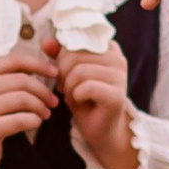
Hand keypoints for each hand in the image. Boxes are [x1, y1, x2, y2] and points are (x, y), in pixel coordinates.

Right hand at [0, 36, 59, 168]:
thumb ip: (9, 77)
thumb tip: (42, 67)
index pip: (14, 60)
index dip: (38, 65)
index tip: (54, 73)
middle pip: (21, 80)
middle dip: (43, 90)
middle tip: (53, 101)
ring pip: (22, 99)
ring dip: (40, 106)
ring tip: (46, 113)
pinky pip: (19, 120)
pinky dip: (33, 120)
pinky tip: (36, 122)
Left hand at [59, 37, 137, 168]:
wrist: (98, 128)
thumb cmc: (84, 98)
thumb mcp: (68, 73)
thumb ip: (59, 55)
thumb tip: (47, 42)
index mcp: (108, 48)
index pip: (75, 40)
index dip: (63, 57)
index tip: (66, 73)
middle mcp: (118, 58)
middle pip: (75, 55)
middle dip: (63, 73)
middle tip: (66, 87)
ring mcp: (121, 77)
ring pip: (79, 71)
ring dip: (69, 87)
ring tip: (74, 95)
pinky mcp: (118, 95)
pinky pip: (87, 87)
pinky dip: (77, 96)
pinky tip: (81, 101)